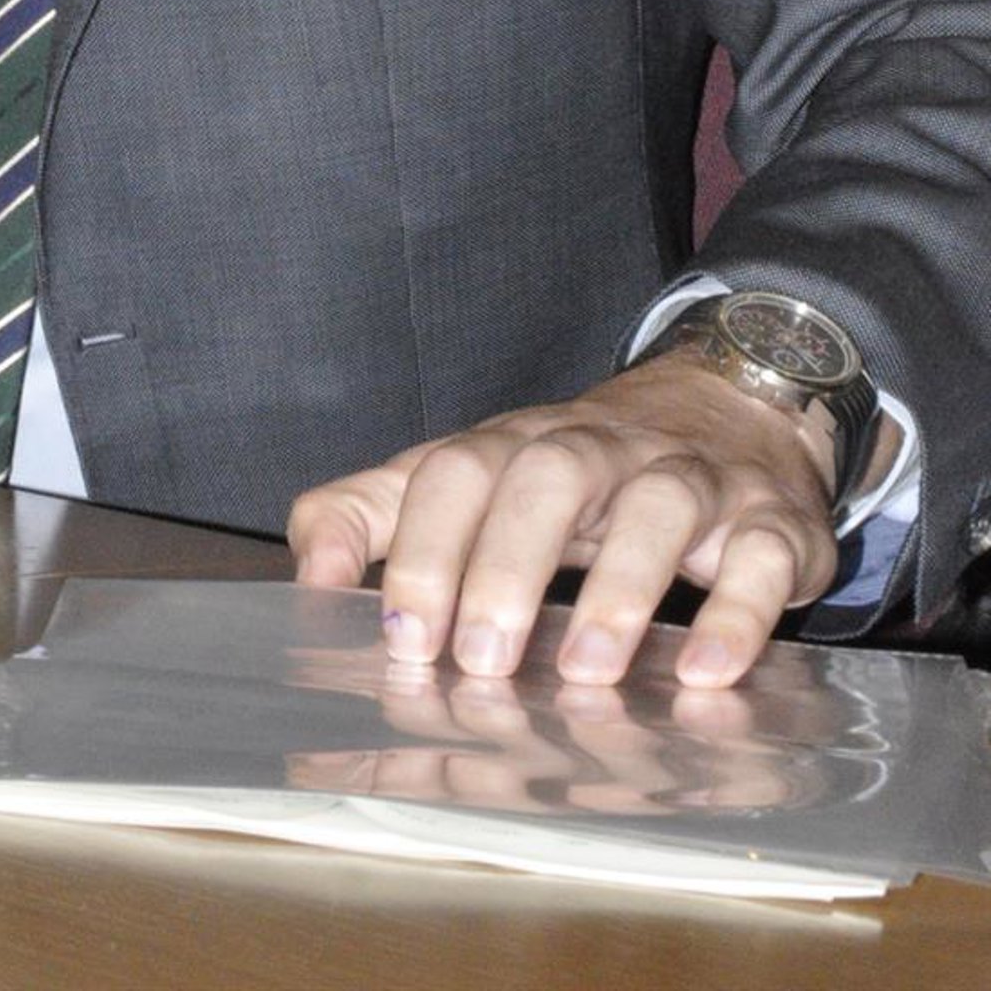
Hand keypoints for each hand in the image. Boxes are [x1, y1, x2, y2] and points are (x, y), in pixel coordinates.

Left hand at [286, 349, 839, 690]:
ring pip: (657, 504)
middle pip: (548, 475)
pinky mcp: (770, 522)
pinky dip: (738, 611)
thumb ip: (377, 512)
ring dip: (621, 590)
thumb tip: (313, 572)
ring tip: (588, 674)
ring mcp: (691, 479)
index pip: (455, 470)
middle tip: (481, 662)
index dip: (424, 548)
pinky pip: (763, 554)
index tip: (401, 635)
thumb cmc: (576, 473)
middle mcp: (600, 450)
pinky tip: (708, 671)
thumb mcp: (472, 480)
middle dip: (508, 565)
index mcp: (516, 445)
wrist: (729, 409)